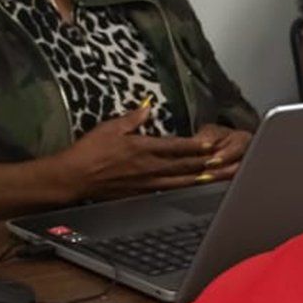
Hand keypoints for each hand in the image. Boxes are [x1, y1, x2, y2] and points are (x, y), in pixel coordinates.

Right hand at [55, 105, 242, 200]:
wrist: (75, 177)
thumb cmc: (89, 151)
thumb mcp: (110, 127)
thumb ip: (133, 118)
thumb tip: (148, 108)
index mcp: (144, 148)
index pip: (176, 147)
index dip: (197, 146)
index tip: (213, 144)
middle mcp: (150, 167)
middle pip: (185, 166)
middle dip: (208, 164)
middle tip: (228, 163)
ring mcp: (148, 183)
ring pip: (182, 181)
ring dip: (202, 178)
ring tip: (219, 177)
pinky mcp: (143, 193)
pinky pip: (169, 191)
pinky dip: (184, 189)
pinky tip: (195, 189)